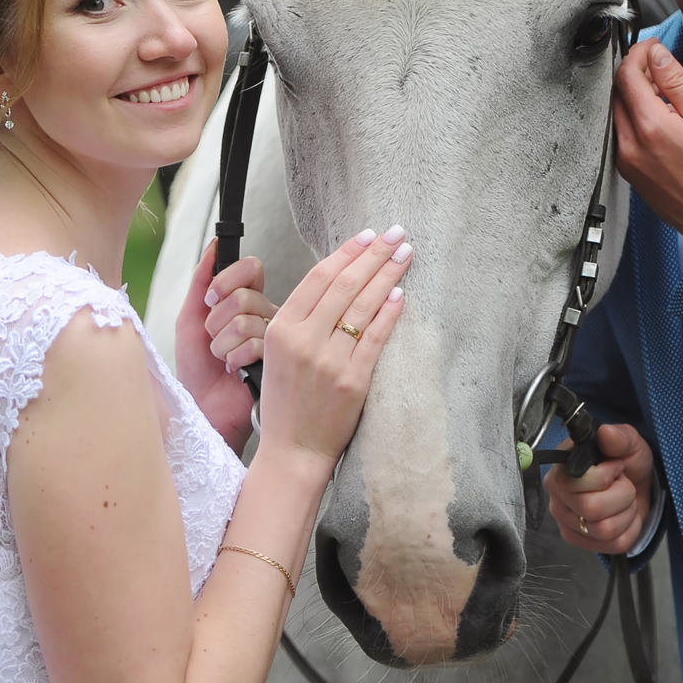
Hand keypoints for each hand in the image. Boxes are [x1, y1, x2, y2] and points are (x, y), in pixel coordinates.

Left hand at [175, 240, 276, 451]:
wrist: (202, 407)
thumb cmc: (197, 368)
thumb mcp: (190, 319)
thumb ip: (201, 281)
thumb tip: (214, 245)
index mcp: (247, 301)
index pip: (252, 269)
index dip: (229, 280)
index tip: (210, 298)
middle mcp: (265, 315)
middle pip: (246, 296)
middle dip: (217, 320)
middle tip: (213, 339)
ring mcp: (275, 337)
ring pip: (247, 320)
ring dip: (222, 343)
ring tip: (222, 358)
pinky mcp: (279, 359)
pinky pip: (256, 343)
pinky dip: (234, 357)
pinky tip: (234, 369)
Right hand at [255, 225, 412, 471]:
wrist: (294, 449)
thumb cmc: (287, 401)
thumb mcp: (277, 354)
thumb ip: (301, 320)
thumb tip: (339, 282)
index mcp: (280, 330)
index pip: (317, 279)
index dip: (345, 253)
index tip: (367, 236)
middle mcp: (303, 341)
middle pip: (344, 286)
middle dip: (373, 254)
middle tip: (396, 234)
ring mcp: (328, 361)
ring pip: (362, 306)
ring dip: (387, 275)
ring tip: (405, 254)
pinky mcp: (352, 381)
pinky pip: (375, 338)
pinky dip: (389, 313)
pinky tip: (401, 293)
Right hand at [543, 422, 654, 554]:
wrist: (636, 486)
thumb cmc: (627, 462)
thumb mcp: (630, 443)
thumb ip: (619, 437)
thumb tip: (606, 433)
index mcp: (561, 469)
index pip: (572, 483)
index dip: (603, 477)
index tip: (615, 466)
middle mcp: (558, 497)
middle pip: (591, 509)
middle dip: (621, 495)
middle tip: (622, 484)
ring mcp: (566, 522)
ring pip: (604, 529)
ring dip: (626, 513)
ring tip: (624, 500)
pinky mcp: (580, 541)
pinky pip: (612, 545)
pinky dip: (628, 530)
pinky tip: (623, 517)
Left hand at [612, 39, 682, 240]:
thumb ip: (678, 83)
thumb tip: (658, 56)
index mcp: (650, 126)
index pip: (628, 74)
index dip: (638, 53)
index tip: (652, 47)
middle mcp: (630, 143)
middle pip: (618, 91)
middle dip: (635, 71)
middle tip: (659, 67)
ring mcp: (625, 158)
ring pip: (617, 111)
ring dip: (634, 94)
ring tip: (662, 92)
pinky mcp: (627, 169)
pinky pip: (622, 132)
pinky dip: (634, 116)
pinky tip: (657, 118)